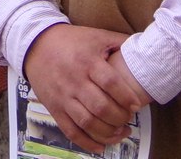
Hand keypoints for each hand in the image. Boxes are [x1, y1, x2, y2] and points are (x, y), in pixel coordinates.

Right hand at [23, 24, 142, 153]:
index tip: (136, 105)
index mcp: (86, 61)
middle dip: (120, 117)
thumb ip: (120, 42)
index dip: (126, 97)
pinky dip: (87, 142)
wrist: (35, 44)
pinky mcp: (54, 108)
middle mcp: (74, 80)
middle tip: (128, 118)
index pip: (110, 83)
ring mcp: (63, 96)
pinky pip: (71, 131)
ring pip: (87, 122)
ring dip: (108, 133)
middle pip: (100, 107)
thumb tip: (144, 48)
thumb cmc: (70, 41)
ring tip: (121, 131)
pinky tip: (101, 145)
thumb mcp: (95, 36)